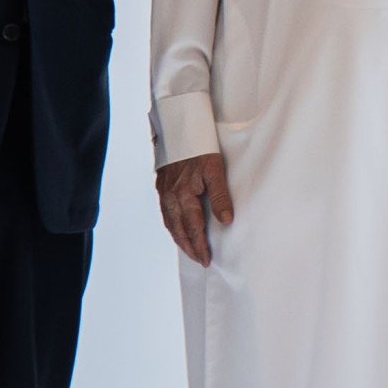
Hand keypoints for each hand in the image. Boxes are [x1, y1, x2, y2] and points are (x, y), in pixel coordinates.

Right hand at [156, 150, 232, 264]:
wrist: (179, 127)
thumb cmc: (200, 146)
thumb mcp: (215, 169)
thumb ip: (220, 196)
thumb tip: (226, 221)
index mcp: (184, 195)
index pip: (193, 228)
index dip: (199, 246)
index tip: (206, 260)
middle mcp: (170, 197)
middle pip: (179, 230)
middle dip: (189, 247)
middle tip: (199, 260)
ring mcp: (164, 192)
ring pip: (170, 222)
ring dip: (179, 238)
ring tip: (189, 249)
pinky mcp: (161, 185)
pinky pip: (165, 212)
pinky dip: (171, 225)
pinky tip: (177, 227)